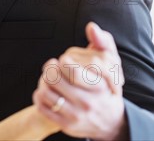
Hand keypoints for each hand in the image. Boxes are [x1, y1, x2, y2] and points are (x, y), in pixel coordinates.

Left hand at [33, 23, 127, 140]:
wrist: (111, 123)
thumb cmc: (108, 87)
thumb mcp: (112, 64)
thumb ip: (103, 43)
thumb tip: (91, 27)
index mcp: (99, 86)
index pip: (71, 69)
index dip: (63, 61)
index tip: (64, 60)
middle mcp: (88, 103)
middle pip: (54, 79)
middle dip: (50, 69)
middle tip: (53, 67)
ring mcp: (77, 116)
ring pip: (46, 92)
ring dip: (43, 82)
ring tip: (50, 79)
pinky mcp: (67, 126)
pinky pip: (42, 106)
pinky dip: (40, 95)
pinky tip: (47, 91)